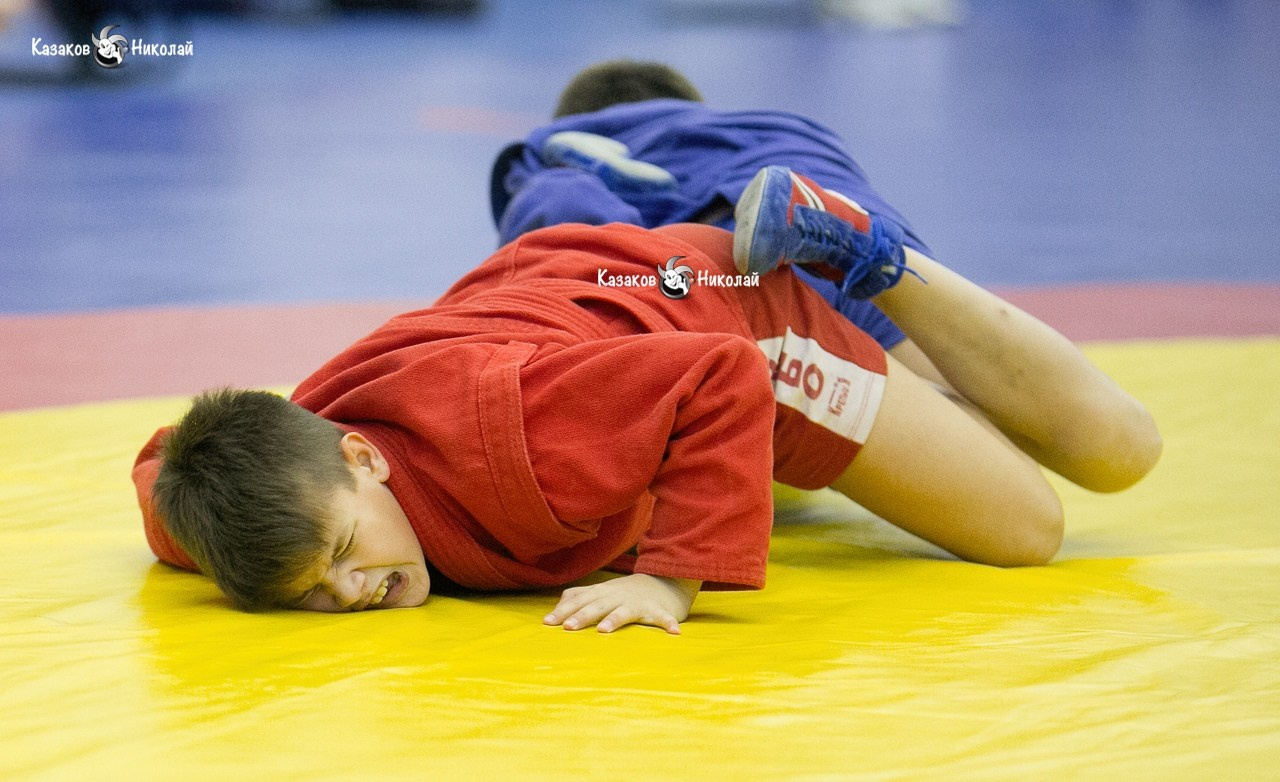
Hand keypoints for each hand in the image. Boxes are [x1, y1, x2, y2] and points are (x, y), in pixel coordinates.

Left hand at [544, 574, 700, 634]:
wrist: (660, 583)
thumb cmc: (623, 593)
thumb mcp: (600, 592)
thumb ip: (578, 597)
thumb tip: (556, 608)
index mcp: (601, 593)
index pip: (578, 600)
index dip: (563, 611)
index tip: (548, 623)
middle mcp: (616, 596)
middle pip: (597, 605)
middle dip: (582, 615)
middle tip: (568, 627)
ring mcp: (636, 602)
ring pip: (623, 611)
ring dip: (614, 619)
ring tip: (604, 631)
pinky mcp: (656, 609)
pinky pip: (662, 617)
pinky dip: (667, 623)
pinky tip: (674, 632)